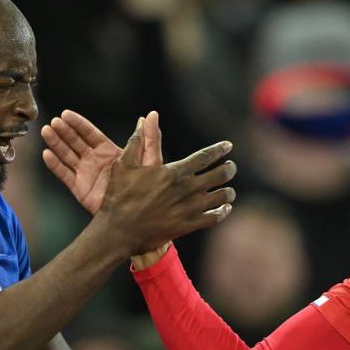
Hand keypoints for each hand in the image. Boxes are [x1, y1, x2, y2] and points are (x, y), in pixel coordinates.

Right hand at [42, 110, 162, 214]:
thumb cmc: (146, 188)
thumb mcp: (149, 160)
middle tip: (54, 122)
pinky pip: (64, 174)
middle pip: (76, 142)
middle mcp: (95, 160)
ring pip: (67, 155)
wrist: (136, 215)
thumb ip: (148, 138)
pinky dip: (55, 165)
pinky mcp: (79, 188)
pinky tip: (47, 154)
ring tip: (46, 132)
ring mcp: (86, 173)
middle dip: (64, 131)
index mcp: (109, 151)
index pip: (90, 134)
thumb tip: (151, 116)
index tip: (66, 114)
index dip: (78, 124)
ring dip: (56, 143)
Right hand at [97, 119, 235, 255]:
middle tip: (231, 167)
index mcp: (174, 172)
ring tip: (229, 191)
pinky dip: (222, 212)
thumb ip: (138, 141)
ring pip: (221, 197)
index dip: (219, 150)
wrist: (119, 231)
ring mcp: (189, 208)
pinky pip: (214, 218)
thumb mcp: (124, 165)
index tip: (228, 146)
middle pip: (219, 175)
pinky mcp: (188, 226)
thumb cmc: (119, 196)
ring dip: (228, 192)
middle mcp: (186, 189)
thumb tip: (145, 118)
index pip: (204, 157)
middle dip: (229, 169)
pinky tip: (224, 209)